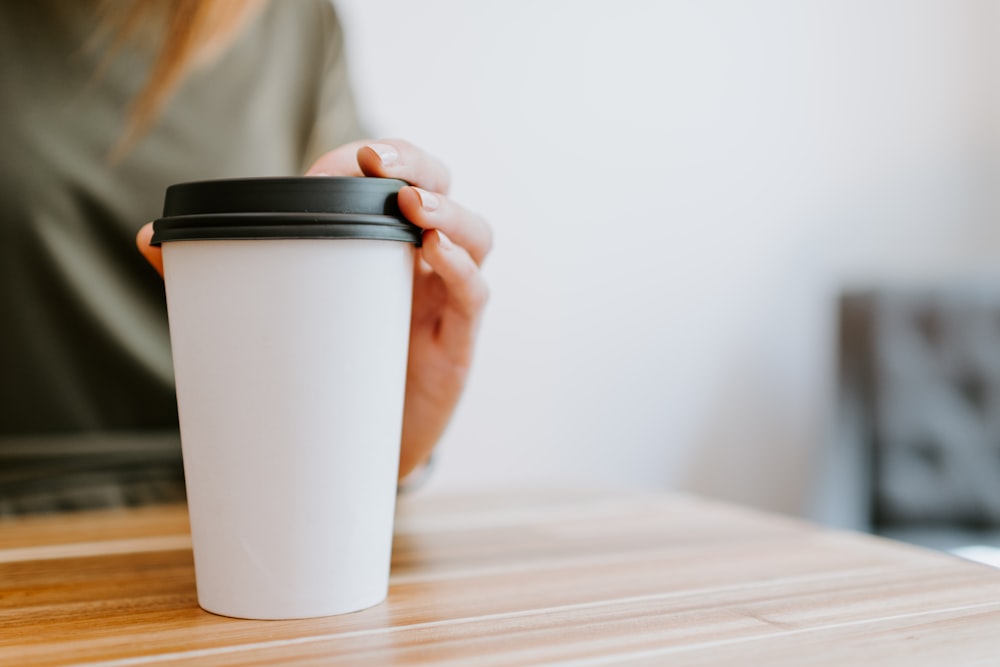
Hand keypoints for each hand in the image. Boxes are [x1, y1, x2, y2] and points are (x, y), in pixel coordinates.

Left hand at [136, 139, 491, 479]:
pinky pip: (473, 295)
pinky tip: (434, 255)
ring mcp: (442, 301)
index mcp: (379, 244)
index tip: (342, 162)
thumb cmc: (321, 373)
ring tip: (412, 206)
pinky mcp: (456, 344)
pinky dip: (460, 269)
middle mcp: (418, 263)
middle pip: (442, 190)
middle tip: (378, 162)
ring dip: (448, 213)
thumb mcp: (277, 319)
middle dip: (417, 165)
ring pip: (474, 236)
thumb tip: (147, 237)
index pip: (393, 177)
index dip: (376, 158)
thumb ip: (218, 275)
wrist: (350, 455)